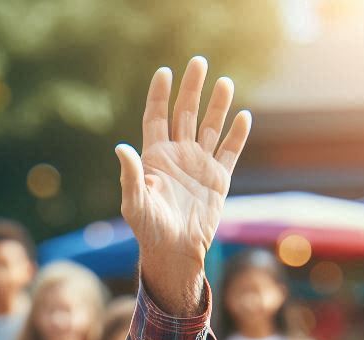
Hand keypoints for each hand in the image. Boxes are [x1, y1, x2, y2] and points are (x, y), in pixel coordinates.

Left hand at [116, 57, 251, 313]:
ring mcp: (199, 166)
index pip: (156, 118)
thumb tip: (120, 148)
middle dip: (191, 89)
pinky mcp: (218, 179)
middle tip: (199, 62)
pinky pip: (230, 152)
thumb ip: (130, 175)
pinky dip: (237, 135)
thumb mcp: (134, 203)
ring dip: (217, 105)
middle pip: (185, 114)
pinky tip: (243, 116)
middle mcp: (178, 157)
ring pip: (210, 127)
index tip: (164, 73)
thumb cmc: (149, 230)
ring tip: (224, 82)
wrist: (173, 252)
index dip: (159, 96)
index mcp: (155, 158)